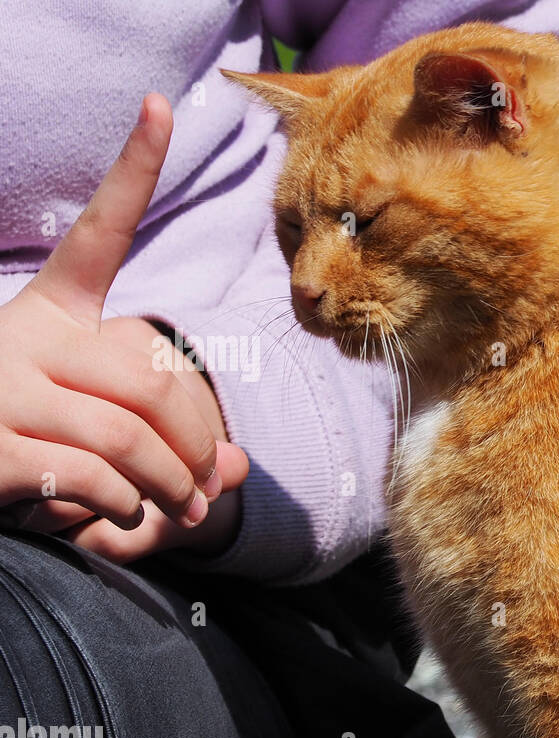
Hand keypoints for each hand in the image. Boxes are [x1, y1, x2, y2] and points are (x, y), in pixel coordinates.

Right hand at [0, 93, 248, 562]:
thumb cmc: (36, 440)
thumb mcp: (104, 426)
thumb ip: (173, 439)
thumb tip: (241, 472)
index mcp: (53, 311)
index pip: (99, 233)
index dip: (133, 170)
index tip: (162, 107)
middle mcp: (25, 336)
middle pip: (153, 381)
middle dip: (199, 445)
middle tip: (213, 487)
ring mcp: (3, 388)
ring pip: (129, 438)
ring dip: (173, 486)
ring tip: (184, 510)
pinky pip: (93, 479)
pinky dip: (126, 508)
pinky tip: (123, 516)